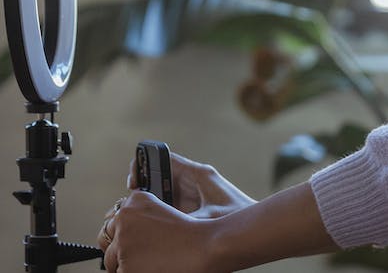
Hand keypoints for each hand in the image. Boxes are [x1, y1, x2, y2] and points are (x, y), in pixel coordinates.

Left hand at [102, 190, 218, 272]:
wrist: (207, 247)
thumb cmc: (194, 233)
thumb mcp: (166, 210)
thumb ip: (142, 213)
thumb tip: (123, 225)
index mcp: (134, 202)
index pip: (113, 221)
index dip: (123, 234)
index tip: (134, 241)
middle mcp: (124, 219)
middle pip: (106, 239)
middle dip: (119, 249)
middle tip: (140, 255)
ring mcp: (123, 243)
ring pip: (112, 260)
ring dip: (126, 263)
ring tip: (151, 263)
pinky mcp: (126, 265)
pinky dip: (133, 272)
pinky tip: (153, 268)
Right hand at [127, 151, 255, 218]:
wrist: (257, 229)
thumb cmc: (240, 217)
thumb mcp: (209, 217)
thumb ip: (185, 218)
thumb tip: (160, 221)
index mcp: (197, 174)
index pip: (163, 158)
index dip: (143, 165)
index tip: (133, 181)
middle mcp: (191, 182)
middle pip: (157, 178)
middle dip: (141, 191)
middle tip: (129, 206)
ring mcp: (190, 197)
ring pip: (159, 195)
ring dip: (147, 205)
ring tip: (138, 219)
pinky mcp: (190, 211)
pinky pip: (166, 209)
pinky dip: (156, 216)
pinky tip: (150, 228)